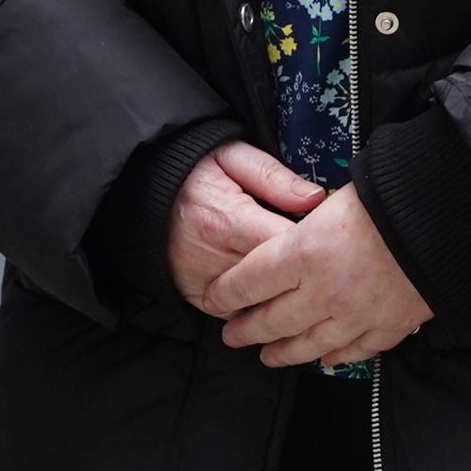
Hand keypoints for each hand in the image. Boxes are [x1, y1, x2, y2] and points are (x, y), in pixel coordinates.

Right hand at [168, 141, 323, 304]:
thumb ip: (274, 178)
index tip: (328, 242)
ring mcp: (203, 281)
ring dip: (282, 297)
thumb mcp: (233, 158)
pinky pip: (237, 313)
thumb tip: (316, 199)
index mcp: (228, 220)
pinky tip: (268, 291)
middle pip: (277, 284)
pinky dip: (255, 305)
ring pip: (260, 305)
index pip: (286, 249)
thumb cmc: (194, 170)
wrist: (142, 188)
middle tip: (324, 267)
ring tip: (301, 283)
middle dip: (305, 278)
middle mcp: (214, 258)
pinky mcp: (194, 294)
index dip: (314, 248)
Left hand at [202, 183, 431, 368]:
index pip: (248, 282)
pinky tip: (324, 359)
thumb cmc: (384, 199)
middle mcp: (322, 291)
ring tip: (267, 357)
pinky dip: (334, 358)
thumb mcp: (329, 202)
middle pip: (272, 320)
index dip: (226, 295)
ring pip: (308, 345)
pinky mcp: (386, 329)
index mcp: (301, 253)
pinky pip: (353, 352)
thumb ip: (302, 223)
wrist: (442, 224)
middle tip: (232, 337)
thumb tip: (288, 234)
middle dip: (246, 330)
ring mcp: (354, 316)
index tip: (212, 301)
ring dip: (283, 353)